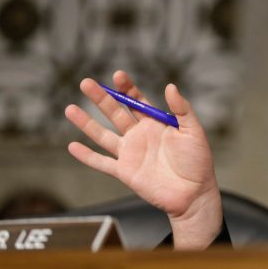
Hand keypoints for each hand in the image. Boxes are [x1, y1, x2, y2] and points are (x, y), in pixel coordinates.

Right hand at [65, 70, 222, 248]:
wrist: (193, 193)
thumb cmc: (198, 162)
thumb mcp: (194, 131)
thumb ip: (182, 109)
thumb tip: (170, 86)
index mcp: (156, 123)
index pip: (137, 101)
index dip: (127, 88)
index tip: (118, 75)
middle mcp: (140, 136)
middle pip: (116, 113)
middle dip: (101, 98)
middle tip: (86, 83)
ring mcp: (130, 153)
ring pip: (103, 135)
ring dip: (86, 123)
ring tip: (70, 109)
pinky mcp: (125, 172)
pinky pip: (102, 162)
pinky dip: (86, 156)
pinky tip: (72, 146)